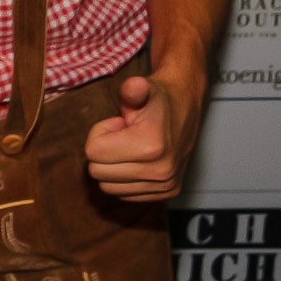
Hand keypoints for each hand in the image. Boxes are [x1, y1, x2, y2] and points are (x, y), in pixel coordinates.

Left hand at [82, 74, 201, 201]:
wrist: (186, 106)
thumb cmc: (157, 98)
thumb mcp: (140, 89)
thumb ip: (132, 89)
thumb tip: (134, 85)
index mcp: (151, 146)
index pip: (93, 153)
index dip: (99, 134)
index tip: (117, 124)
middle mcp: (161, 171)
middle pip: (98, 172)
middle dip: (104, 151)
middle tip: (122, 135)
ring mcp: (165, 184)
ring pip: (108, 187)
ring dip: (113, 166)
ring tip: (130, 146)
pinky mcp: (168, 192)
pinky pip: (124, 194)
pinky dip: (124, 178)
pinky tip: (138, 159)